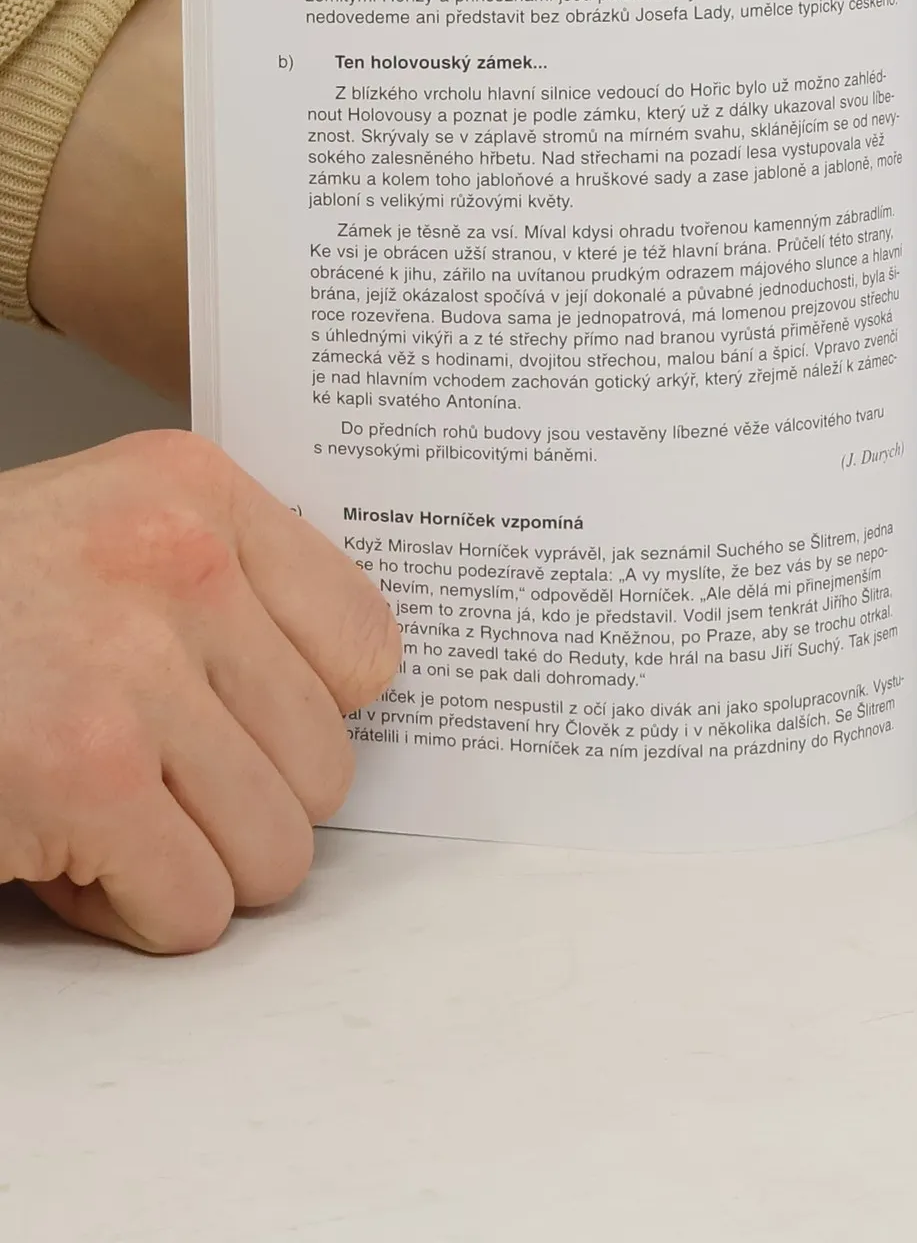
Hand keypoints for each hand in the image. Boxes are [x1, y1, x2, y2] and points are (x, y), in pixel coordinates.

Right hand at [0, 430, 398, 951]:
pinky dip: (132, 914)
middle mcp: (179, 560)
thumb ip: (224, 590)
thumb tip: (343, 698)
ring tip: (99, 816)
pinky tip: (59, 855)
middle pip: (326, 764)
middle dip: (237, 806)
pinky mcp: (85, 774)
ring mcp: (132, 668)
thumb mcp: (104, 537)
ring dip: (190, 865)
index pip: (368, 646)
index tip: (240, 729)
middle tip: (139, 784)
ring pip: (278, 849)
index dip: (304, 717)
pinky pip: (197, 905)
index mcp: (194, 490)